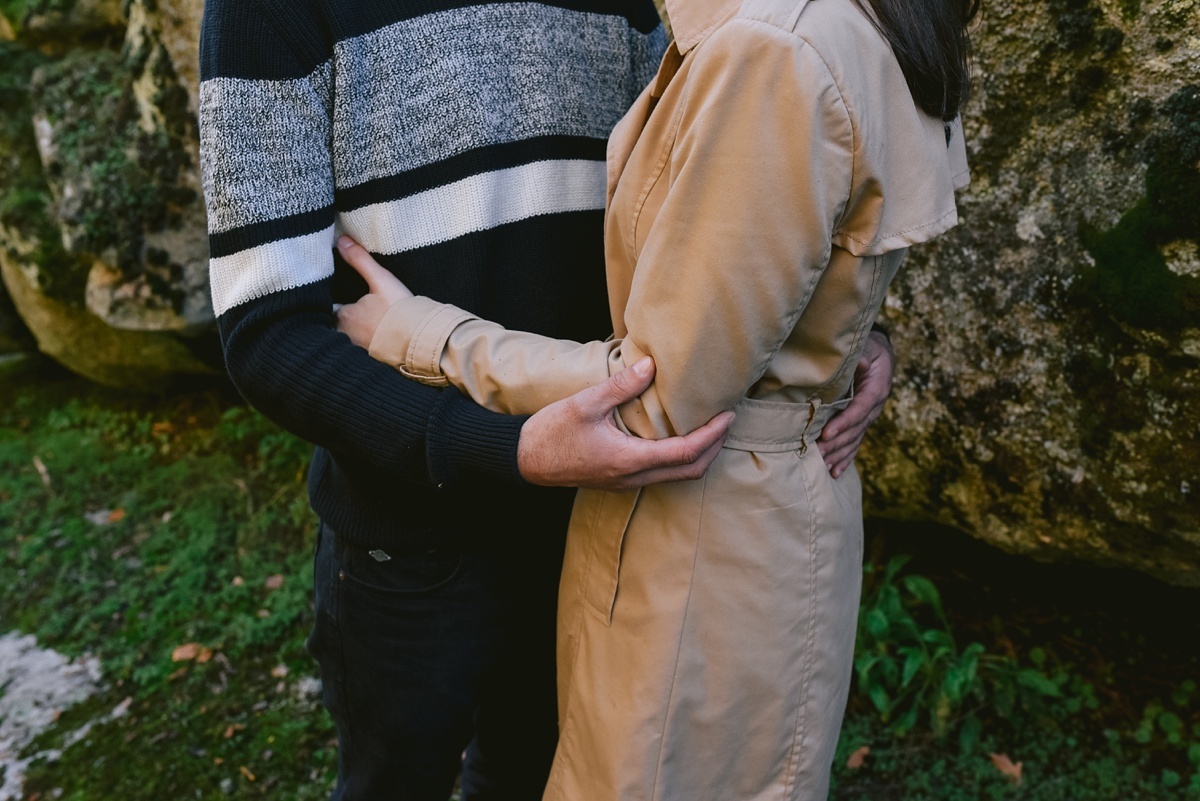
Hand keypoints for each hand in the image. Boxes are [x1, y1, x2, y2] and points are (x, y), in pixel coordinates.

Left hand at [333, 235, 413, 347]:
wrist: (421, 340)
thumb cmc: (399, 310)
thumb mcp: (381, 280)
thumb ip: (360, 260)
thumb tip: (342, 240)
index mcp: (344, 317)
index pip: (333, 308)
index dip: (338, 302)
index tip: (344, 297)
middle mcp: (347, 336)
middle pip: (339, 325)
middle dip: (345, 319)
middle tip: (358, 310)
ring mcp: (360, 351)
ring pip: (352, 339)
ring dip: (357, 333)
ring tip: (370, 324)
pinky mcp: (375, 361)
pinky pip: (365, 351)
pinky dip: (370, 345)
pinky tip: (381, 339)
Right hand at [518, 357, 734, 490]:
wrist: (524, 459)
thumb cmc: (551, 432)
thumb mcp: (585, 403)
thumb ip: (621, 385)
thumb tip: (651, 365)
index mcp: (628, 460)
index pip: (686, 453)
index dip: (712, 434)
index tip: (728, 415)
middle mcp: (633, 477)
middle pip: (691, 471)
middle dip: (715, 447)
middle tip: (728, 420)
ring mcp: (627, 482)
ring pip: (678, 475)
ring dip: (700, 454)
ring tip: (711, 426)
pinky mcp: (620, 479)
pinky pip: (662, 472)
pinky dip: (680, 457)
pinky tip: (679, 434)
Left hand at [818, 330, 894, 477]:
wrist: (880, 355)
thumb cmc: (870, 348)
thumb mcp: (869, 347)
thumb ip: (862, 356)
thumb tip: (858, 362)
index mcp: (876, 390)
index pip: (860, 409)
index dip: (844, 422)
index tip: (827, 433)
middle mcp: (874, 408)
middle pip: (855, 430)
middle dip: (836, 443)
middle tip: (817, 454)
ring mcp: (869, 418)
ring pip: (854, 440)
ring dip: (838, 454)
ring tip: (823, 466)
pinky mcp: (863, 423)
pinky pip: (855, 443)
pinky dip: (846, 458)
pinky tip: (835, 472)